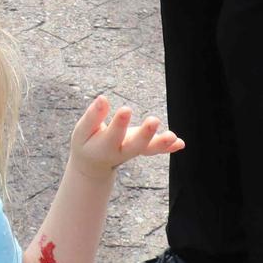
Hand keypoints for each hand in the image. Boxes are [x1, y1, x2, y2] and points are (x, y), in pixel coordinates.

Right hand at [66, 96, 182, 179]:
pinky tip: (180, 143)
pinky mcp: (142, 148)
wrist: (94, 163)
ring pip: (148, 149)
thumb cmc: (87, 143)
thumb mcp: (82, 131)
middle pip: (135, 145)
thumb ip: (92, 117)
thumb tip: (102, 98)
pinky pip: (156, 150)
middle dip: (145, 134)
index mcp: (104, 147)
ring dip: (161, 143)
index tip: (126, 109)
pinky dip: (168, 148)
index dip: (120, 123)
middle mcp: (121, 151)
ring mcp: (133, 151)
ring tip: (173, 137)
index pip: (113, 134)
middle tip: (154, 120)